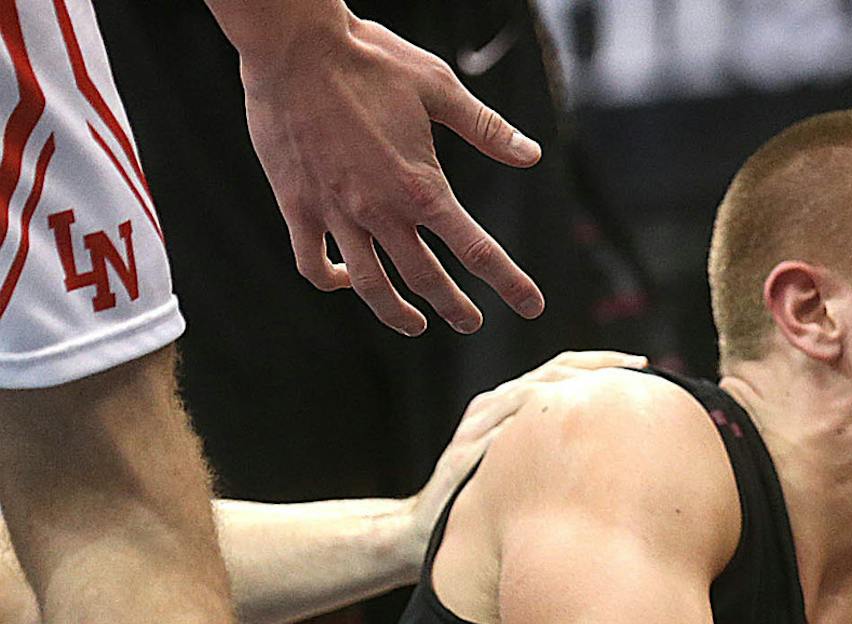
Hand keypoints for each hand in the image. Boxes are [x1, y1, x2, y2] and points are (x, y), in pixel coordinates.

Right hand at [234, 10, 544, 334]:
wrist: (293, 44)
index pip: (478, 251)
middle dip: (455, 308)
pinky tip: (346, 280)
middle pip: (427, 279)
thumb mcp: (439, 88)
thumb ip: (487, 129)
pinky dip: (332, 280)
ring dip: (396, 313)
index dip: (510, 283)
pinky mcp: (296, 205)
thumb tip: (532, 155)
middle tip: (472, 323)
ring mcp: (335, 212)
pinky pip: (311, 262)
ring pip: (370, 285)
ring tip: (416, 324)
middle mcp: (380, 210)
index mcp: (422, 187)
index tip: (533, 306)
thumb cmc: (370, 60)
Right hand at [402, 350, 646, 554]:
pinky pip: (500, 437)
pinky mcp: (464, 460)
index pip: (561, 369)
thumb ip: (564, 451)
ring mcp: (475, 431)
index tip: (645, 364)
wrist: (422, 533)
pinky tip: (563, 429)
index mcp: (510, 405)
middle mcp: (492, 409)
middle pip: (549, 373)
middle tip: (640, 369)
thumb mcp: (530, 468)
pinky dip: (531, 427)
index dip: (602, 363)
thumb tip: (630, 449)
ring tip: (611, 392)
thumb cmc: (489, 502)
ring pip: (526, 396)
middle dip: (596, 368)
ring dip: (570, 390)